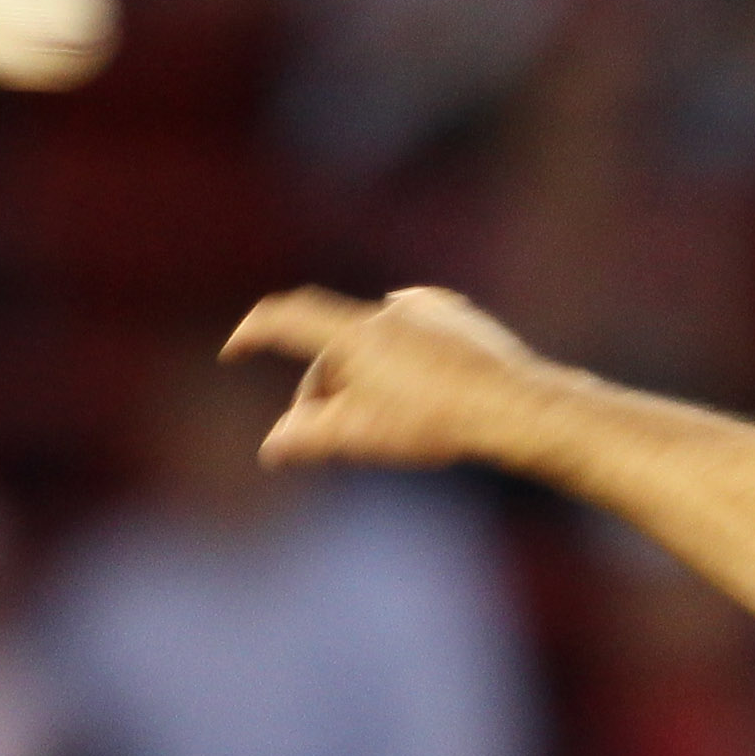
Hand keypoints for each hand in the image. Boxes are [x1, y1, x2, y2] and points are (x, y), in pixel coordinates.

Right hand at [220, 285, 561, 472]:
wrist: (517, 408)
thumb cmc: (436, 423)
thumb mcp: (361, 436)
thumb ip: (307, 439)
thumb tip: (272, 447)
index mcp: (353, 332)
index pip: (285, 319)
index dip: (254, 333)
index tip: (237, 350)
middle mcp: (385, 309)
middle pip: (333, 347)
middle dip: (323, 389)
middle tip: (325, 436)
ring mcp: (425, 308)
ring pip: (374, 343)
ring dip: (364, 377)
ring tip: (381, 421)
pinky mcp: (458, 317)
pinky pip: (414, 335)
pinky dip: (402, 360)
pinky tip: (414, 386)